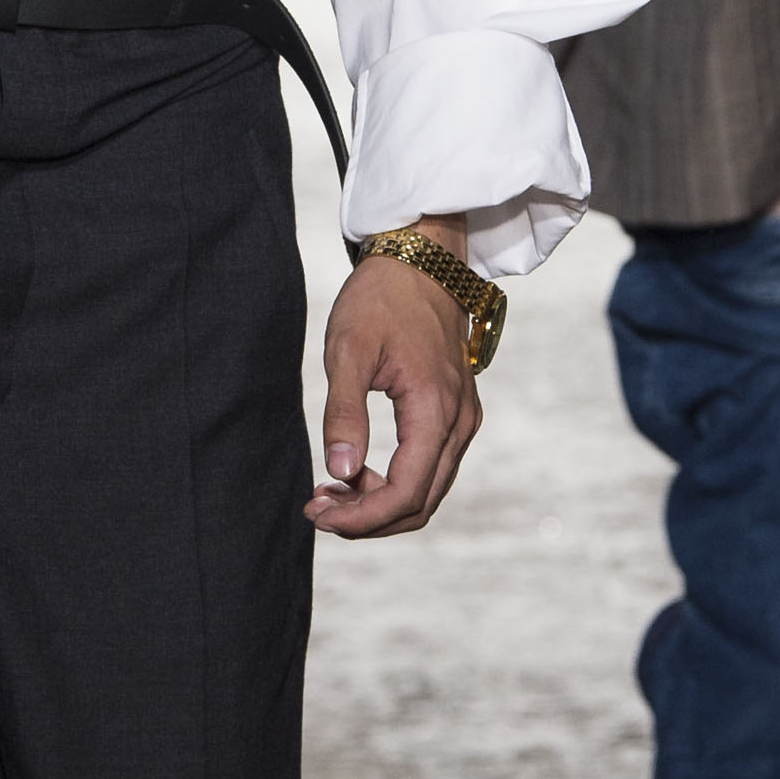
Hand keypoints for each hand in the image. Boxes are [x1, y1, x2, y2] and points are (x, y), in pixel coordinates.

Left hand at [307, 250, 483, 538]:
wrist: (421, 260)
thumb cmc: (381, 299)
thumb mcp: (348, 351)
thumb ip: (344, 413)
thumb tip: (340, 471)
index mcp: (435, 410)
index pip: (405, 493)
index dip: (361, 517)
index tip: (317, 514)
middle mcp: (459, 423)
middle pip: (420, 504)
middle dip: (367, 518)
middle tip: (316, 508)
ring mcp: (463, 419)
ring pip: (428, 490)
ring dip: (379, 504)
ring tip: (329, 493)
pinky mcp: (455, 413)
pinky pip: (431, 467)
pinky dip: (394, 482)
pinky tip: (355, 472)